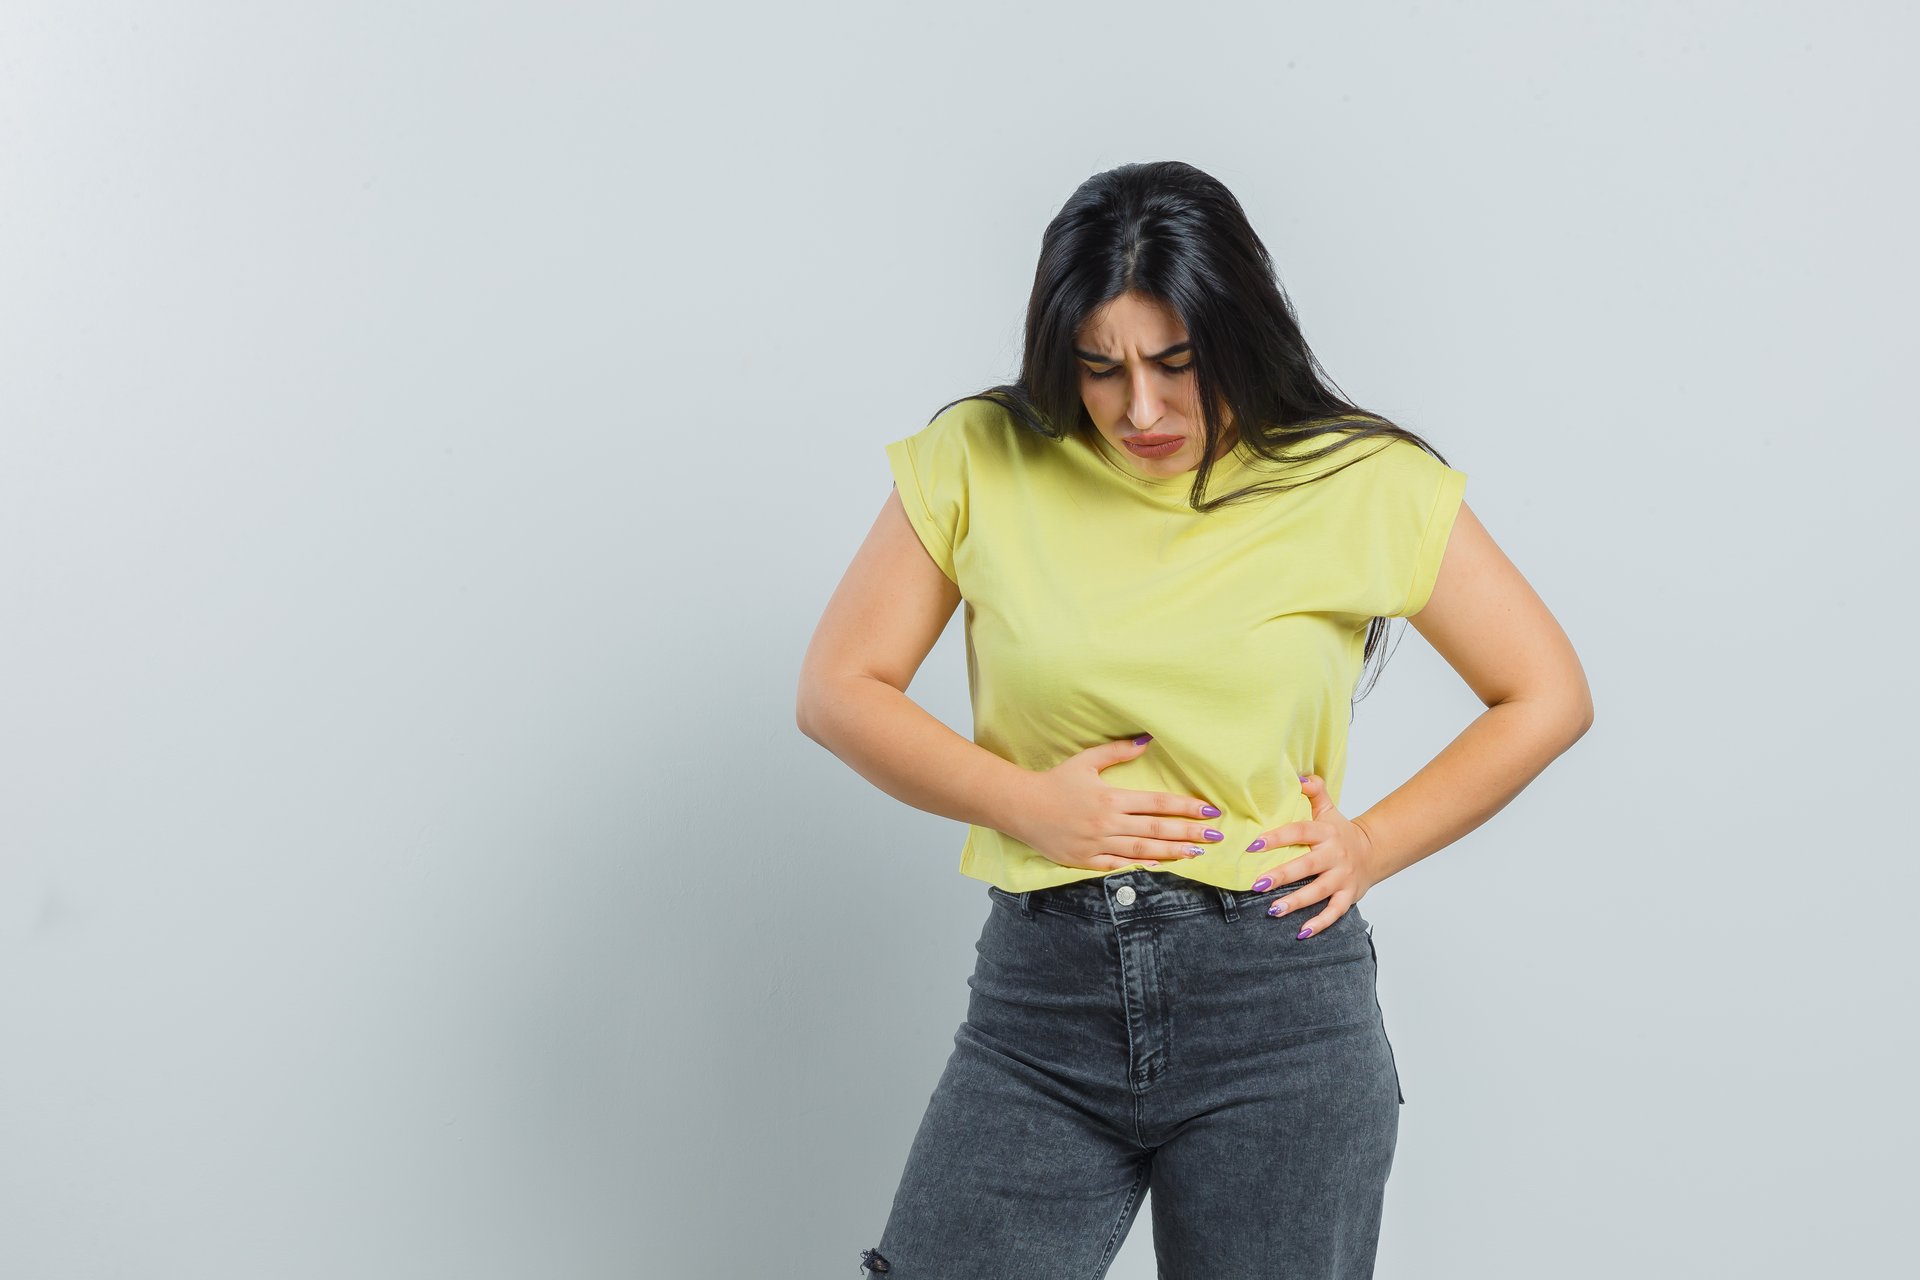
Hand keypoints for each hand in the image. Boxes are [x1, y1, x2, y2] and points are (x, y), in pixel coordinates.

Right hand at [1005, 735, 1225, 872]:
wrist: (1021, 807)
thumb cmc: (1054, 782)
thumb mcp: (1085, 762)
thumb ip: (1117, 752)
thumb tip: (1147, 740)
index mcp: (1111, 798)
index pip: (1158, 803)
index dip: (1185, 807)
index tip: (1209, 810)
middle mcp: (1107, 823)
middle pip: (1157, 830)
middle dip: (1189, 832)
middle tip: (1215, 836)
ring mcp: (1097, 845)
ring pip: (1142, 851)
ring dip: (1172, 852)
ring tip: (1195, 853)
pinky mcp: (1085, 860)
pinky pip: (1117, 865)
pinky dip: (1140, 866)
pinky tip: (1159, 865)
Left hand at [1245, 773, 1380, 938]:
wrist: (1374, 850)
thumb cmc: (1340, 831)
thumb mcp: (1328, 808)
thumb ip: (1314, 790)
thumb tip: (1297, 776)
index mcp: (1325, 832)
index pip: (1299, 832)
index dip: (1277, 838)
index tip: (1253, 845)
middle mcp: (1334, 855)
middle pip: (1307, 866)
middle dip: (1282, 876)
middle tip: (1257, 884)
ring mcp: (1342, 877)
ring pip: (1318, 892)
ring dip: (1295, 903)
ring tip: (1272, 911)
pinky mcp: (1348, 896)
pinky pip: (1334, 912)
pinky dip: (1319, 924)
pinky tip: (1301, 933)